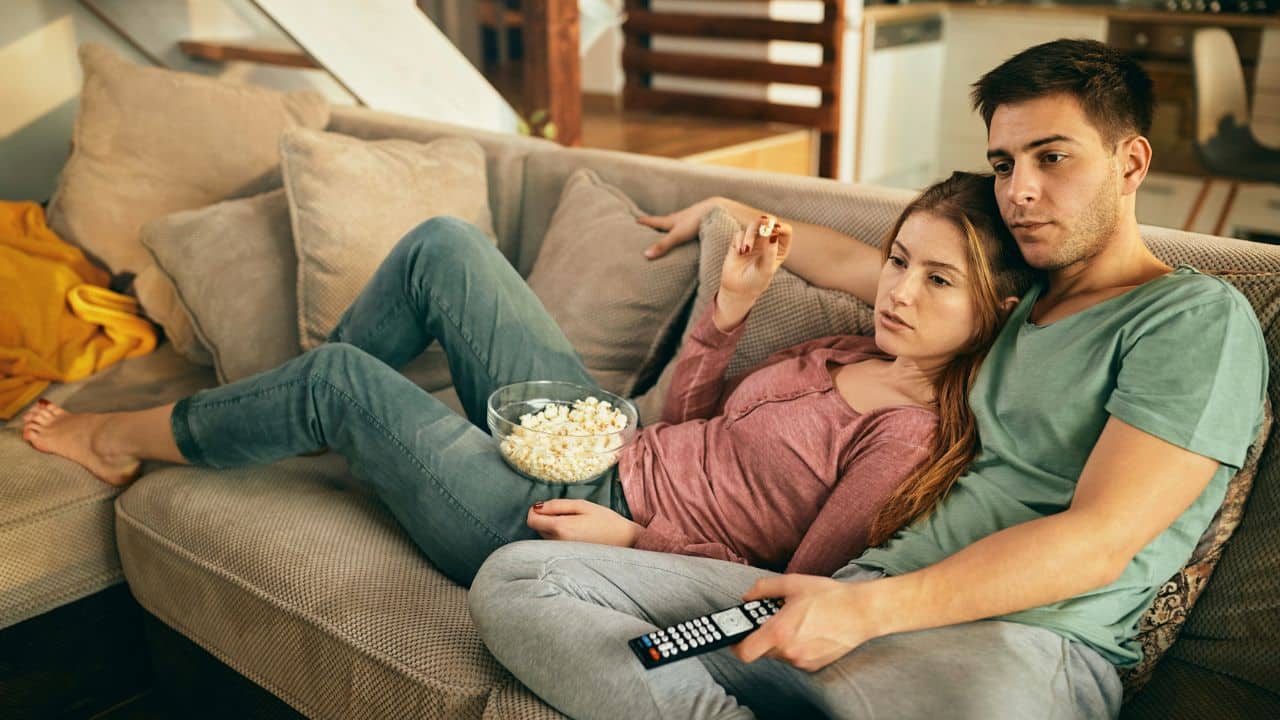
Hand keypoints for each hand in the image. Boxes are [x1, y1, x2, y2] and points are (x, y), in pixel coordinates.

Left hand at [526, 499, 642, 546]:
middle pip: (537, 528)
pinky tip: (577, 535)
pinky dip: (560, 537)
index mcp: (561, 528)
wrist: (625, 541)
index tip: (549, 507)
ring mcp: (562, 553)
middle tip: (568, 515)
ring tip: (575, 525)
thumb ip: (557, 505)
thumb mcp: (582, 505)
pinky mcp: (567, 557)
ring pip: (545, 536)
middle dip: (546, 519)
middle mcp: (558, 543)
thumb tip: (536, 507)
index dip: (536, 510)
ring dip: (553, 529)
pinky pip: (554, 544)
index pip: (531, 520)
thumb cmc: (605, 521)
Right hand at [637, 197, 720, 258]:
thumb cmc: (696, 221)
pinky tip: (689, 231)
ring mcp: (691, 219)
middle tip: (649, 224)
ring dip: (672, 226)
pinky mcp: (701, 221)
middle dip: (657, 224)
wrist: (718, 209)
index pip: (654, 221)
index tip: (635, 220)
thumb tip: (646, 255)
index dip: (644, 221)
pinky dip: (685, 229)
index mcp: (671, 221)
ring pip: (678, 223)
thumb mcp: (677, 235)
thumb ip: (663, 246)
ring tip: (668, 228)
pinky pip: (689, 226)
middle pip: (665, 221)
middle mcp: (679, 218)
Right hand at [712, 215, 792, 330]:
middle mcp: (768, 241)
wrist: (738, 289)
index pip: (785, 231)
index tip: (774, 230)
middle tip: (763, 224)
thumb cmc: (757, 281)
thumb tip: (773, 233)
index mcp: (780, 247)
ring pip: (753, 225)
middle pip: (769, 222)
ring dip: (750, 235)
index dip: (781, 227)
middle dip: (765, 222)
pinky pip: (740, 233)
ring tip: (746, 249)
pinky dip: (740, 241)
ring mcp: (754, 240)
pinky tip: (740, 252)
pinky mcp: (740, 242)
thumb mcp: (767, 269)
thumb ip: (770, 252)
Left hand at [732, 574, 878, 671]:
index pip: (744, 652)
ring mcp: (802, 661)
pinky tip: (808, 630)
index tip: (737, 635)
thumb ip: (764, 589)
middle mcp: (789, 651)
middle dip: (763, 635)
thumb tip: (748, 597)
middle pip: (762, 650)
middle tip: (773, 618)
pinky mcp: (814, 665)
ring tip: (796, 621)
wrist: (862, 612)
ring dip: (780, 641)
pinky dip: (795, 646)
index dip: (736, 644)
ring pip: (779, 654)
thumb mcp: (793, 583)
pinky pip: (795, 657)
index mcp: (779, 632)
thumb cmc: (829, 597)